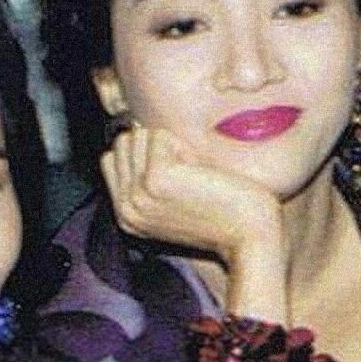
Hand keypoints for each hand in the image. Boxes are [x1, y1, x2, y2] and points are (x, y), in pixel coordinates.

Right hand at [100, 121, 287, 312]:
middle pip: (122, 143)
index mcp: (125, 215)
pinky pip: (159, 136)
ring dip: (171, 146)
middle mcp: (125, 207)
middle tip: (189, 177)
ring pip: (138, 136)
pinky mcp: (156, 178)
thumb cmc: (221, 212)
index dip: (146, 155)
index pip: (111, 159)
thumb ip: (147, 176)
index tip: (178, 176)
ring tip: (194, 176)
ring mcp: (138, 194)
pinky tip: (200, 172)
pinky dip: (183, 146)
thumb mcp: (172, 200)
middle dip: (158, 148)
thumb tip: (135, 127)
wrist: (249, 235)